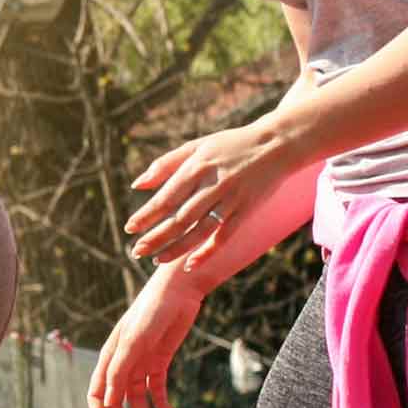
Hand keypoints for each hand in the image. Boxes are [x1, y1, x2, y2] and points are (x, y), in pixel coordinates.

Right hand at [89, 262, 207, 407]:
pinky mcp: (159, 360)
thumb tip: (109, 404)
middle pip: (115, 402)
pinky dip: (161, 403)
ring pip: (137, 399)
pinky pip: (157, 388)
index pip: (97, 395)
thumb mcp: (134, 341)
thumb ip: (120, 371)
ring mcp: (140, 363)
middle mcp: (122, 363)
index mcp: (108, 358)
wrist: (179, 290)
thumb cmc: (151, 311)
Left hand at [125, 122, 304, 266]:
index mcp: (197, 166)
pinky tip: (190, 264)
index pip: (166, 196)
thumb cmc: (231, 144)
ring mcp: (231, 199)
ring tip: (157, 260)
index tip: (129, 228)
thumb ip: (165, 164)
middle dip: (156, 236)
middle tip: (136, 251)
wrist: (278, 144)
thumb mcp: (197, 146)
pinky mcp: (246, 211)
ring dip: (176, 248)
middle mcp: (213, 184)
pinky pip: (224, 236)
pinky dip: (207, 252)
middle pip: (180, 217)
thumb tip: (137, 184)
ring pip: (200, 230)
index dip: (147, 214)